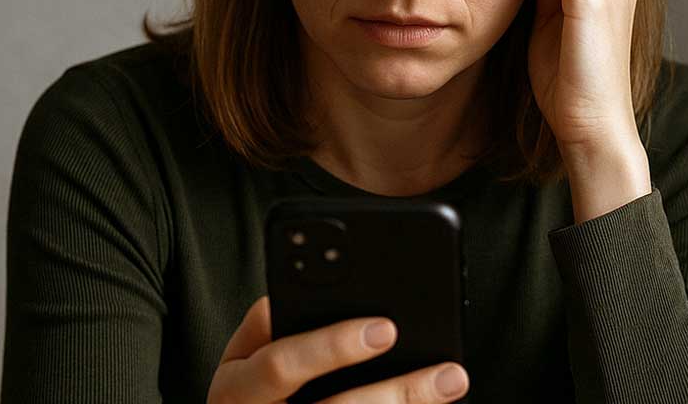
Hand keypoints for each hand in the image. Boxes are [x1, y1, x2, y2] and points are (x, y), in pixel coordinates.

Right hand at [206, 295, 469, 403]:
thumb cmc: (249, 384)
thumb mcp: (245, 351)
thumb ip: (270, 321)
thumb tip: (309, 296)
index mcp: (236, 389)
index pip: (282, 366)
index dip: (332, 346)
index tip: (385, 328)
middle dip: (397, 392)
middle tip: (446, 372)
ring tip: (452, 384)